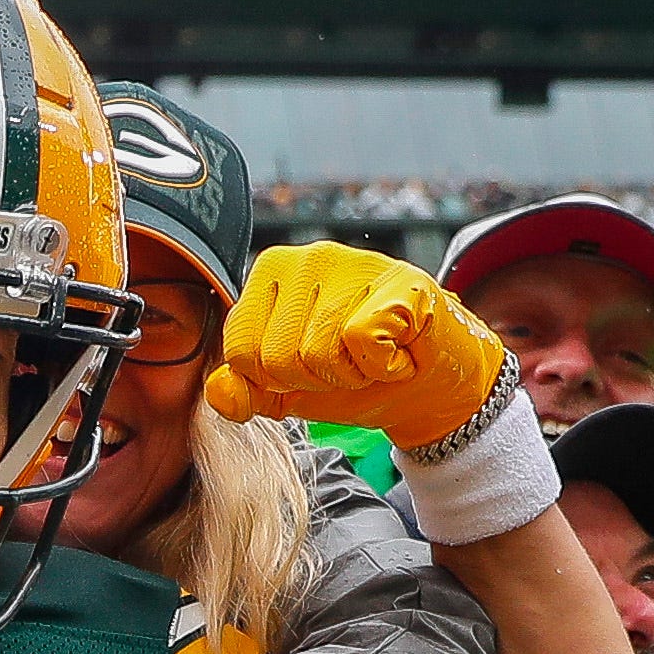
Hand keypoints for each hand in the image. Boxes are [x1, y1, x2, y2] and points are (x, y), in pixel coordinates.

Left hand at [203, 240, 506, 448]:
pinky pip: (362, 343)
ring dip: (351, 374)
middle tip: (349, 362)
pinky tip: (399, 349)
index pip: (238, 351)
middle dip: (315, 379)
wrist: (433, 386)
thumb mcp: (290, 391)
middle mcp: (305, 258)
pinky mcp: (399, 280)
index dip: (276, 380)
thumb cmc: (360, 378)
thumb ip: (247, 391)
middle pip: (276, 358)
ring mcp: (352, 262)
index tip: (312, 367)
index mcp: (268, 274)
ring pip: (317, 353)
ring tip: (374, 355)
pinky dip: (383, 366)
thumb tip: (220, 396)